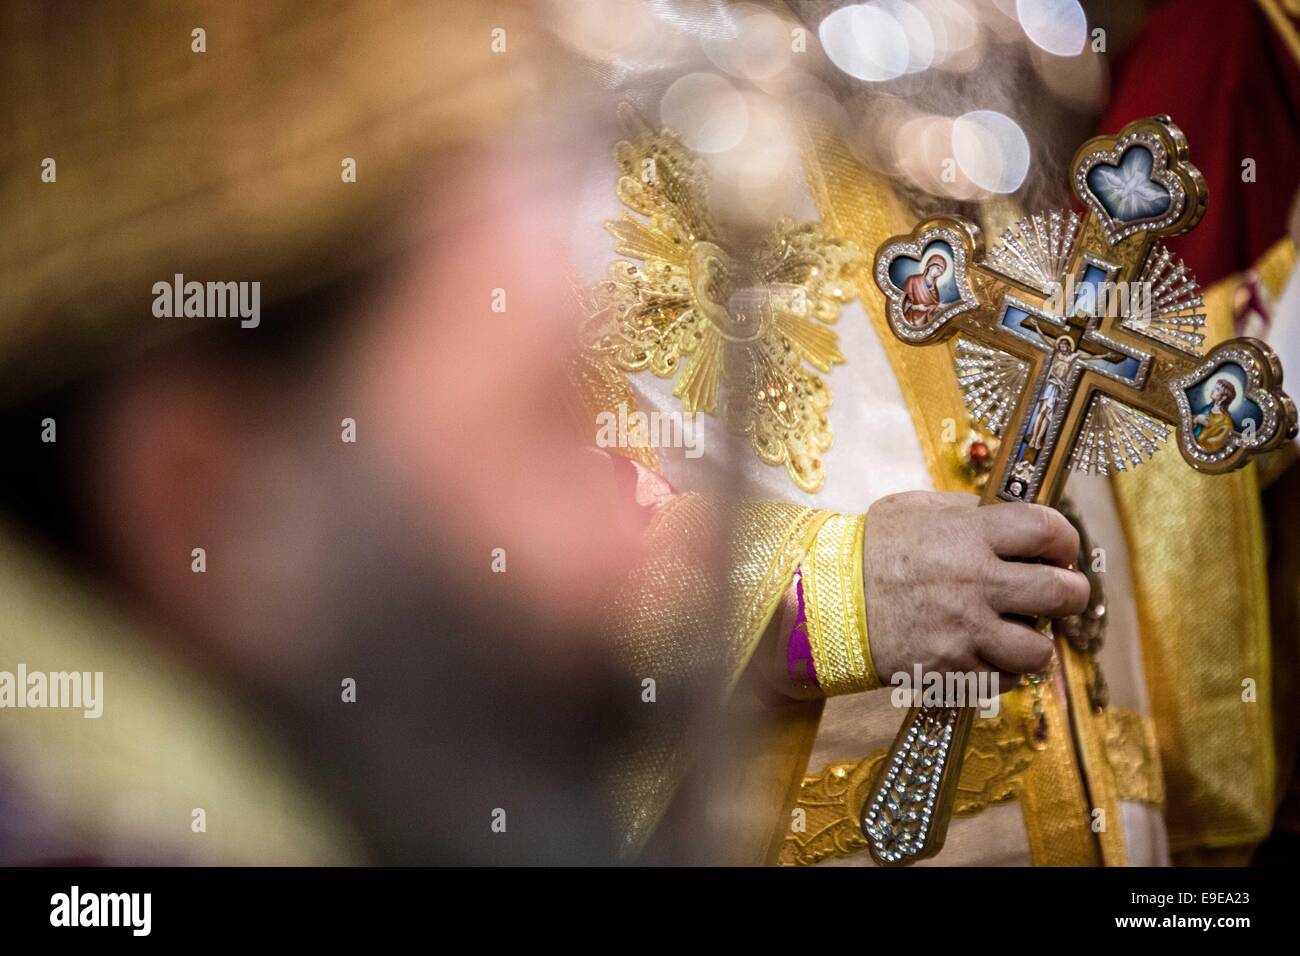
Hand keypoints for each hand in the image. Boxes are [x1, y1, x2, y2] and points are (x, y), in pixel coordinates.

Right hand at [863, 491, 1088, 684]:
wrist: (822, 602)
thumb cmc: (868, 551)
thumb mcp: (914, 509)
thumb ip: (967, 510)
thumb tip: (1012, 516)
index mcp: (968, 535)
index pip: (1049, 530)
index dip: (1065, 540)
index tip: (1059, 550)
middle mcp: (975, 584)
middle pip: (1064, 594)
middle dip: (1071, 593)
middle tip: (1059, 593)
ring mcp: (964, 633)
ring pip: (1040, 650)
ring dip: (1036, 641)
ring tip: (1019, 632)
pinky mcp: (950, 672)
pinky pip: (1003, 681)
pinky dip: (1000, 670)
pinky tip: (983, 652)